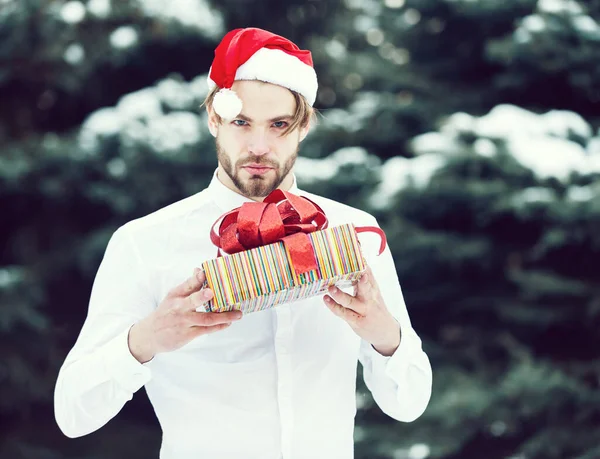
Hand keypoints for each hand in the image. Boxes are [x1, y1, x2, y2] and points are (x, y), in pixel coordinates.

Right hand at [128, 268, 242, 362]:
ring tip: (238, 314)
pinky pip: (206, 330)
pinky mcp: (187, 334)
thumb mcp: (173, 296)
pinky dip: (218, 327)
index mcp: (176, 294)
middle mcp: (179, 307)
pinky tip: (228, 323)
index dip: (197, 278)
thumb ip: (189, 285)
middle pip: (193, 301)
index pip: (188, 284)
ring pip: (205, 318)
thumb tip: (200, 270)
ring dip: (223, 316)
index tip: (204, 272)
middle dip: (202, 296)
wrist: (149, 335)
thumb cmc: (166, 312)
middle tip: (213, 292)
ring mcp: (184, 322)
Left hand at [323, 265, 399, 355]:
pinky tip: (327, 300)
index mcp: (373, 289)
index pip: (369, 274)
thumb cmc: (376, 309)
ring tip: (331, 288)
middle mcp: (369, 298)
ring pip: (351, 301)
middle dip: (361, 280)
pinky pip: (344, 313)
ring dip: (340, 295)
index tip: (357, 253)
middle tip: (353, 270)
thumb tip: (358, 263)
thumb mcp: (374, 293)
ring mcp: (363, 310)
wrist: (386, 332)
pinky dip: (334, 306)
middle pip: (366, 287)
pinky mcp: (356, 320)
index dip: (363, 264)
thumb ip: (366, 280)